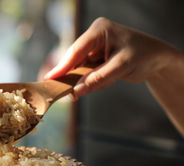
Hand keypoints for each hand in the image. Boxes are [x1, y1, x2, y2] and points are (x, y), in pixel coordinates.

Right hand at [44, 17, 177, 98]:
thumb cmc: (142, 56)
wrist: (156, 58)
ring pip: (81, 69)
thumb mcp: (121, 67)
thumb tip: (76, 90)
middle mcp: (94, 37)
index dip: (62, 66)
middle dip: (76, 76)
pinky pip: (88, 73)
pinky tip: (111, 79)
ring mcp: (94, 47)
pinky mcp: (96, 58)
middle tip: (70, 93)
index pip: (76, 50)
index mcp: (99, 31)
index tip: (49, 78)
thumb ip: (98, 78)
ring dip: (91, 80)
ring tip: (110, 80)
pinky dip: (96, 81)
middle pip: (75, 60)